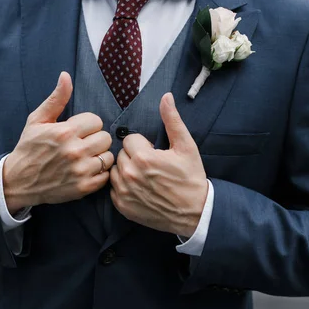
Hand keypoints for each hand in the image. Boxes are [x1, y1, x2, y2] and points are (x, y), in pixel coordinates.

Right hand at [3, 72, 113, 213]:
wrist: (19, 181)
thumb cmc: (29, 148)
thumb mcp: (37, 120)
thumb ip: (56, 99)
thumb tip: (66, 76)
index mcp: (65, 132)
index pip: (96, 121)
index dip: (87, 125)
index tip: (78, 131)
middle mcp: (75, 151)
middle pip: (105, 138)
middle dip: (95, 139)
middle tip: (82, 144)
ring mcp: (80, 171)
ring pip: (108, 157)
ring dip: (99, 156)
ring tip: (85, 158)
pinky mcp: (84, 187)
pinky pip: (106, 175)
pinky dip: (99, 173)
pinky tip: (86, 170)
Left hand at [110, 93, 207, 237]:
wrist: (195, 211)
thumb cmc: (191, 177)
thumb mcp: (186, 146)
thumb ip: (172, 120)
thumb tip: (166, 96)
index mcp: (143, 157)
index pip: (130, 139)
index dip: (144, 145)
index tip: (155, 154)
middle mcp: (129, 174)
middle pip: (121, 154)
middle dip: (134, 157)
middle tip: (151, 166)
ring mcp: (124, 192)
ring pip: (115, 171)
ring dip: (126, 171)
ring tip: (144, 177)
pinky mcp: (122, 206)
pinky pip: (113, 189)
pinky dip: (123, 188)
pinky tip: (140, 189)